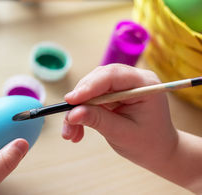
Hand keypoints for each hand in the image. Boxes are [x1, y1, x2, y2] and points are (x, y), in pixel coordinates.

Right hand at [61, 64, 177, 168]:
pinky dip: (81, 112)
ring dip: (77, 109)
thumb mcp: (122, 134)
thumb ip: (98, 120)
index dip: (89, 86)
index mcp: (145, 84)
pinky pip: (90, 97)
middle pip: (97, 79)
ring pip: (90, 88)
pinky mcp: (112, 92)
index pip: (112, 76)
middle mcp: (133, 79)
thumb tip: (72, 114)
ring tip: (70, 132)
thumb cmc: (148, 143)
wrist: (158, 151)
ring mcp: (121, 85)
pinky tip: (76, 131)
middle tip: (67, 120)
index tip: (70, 101)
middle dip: (79, 100)